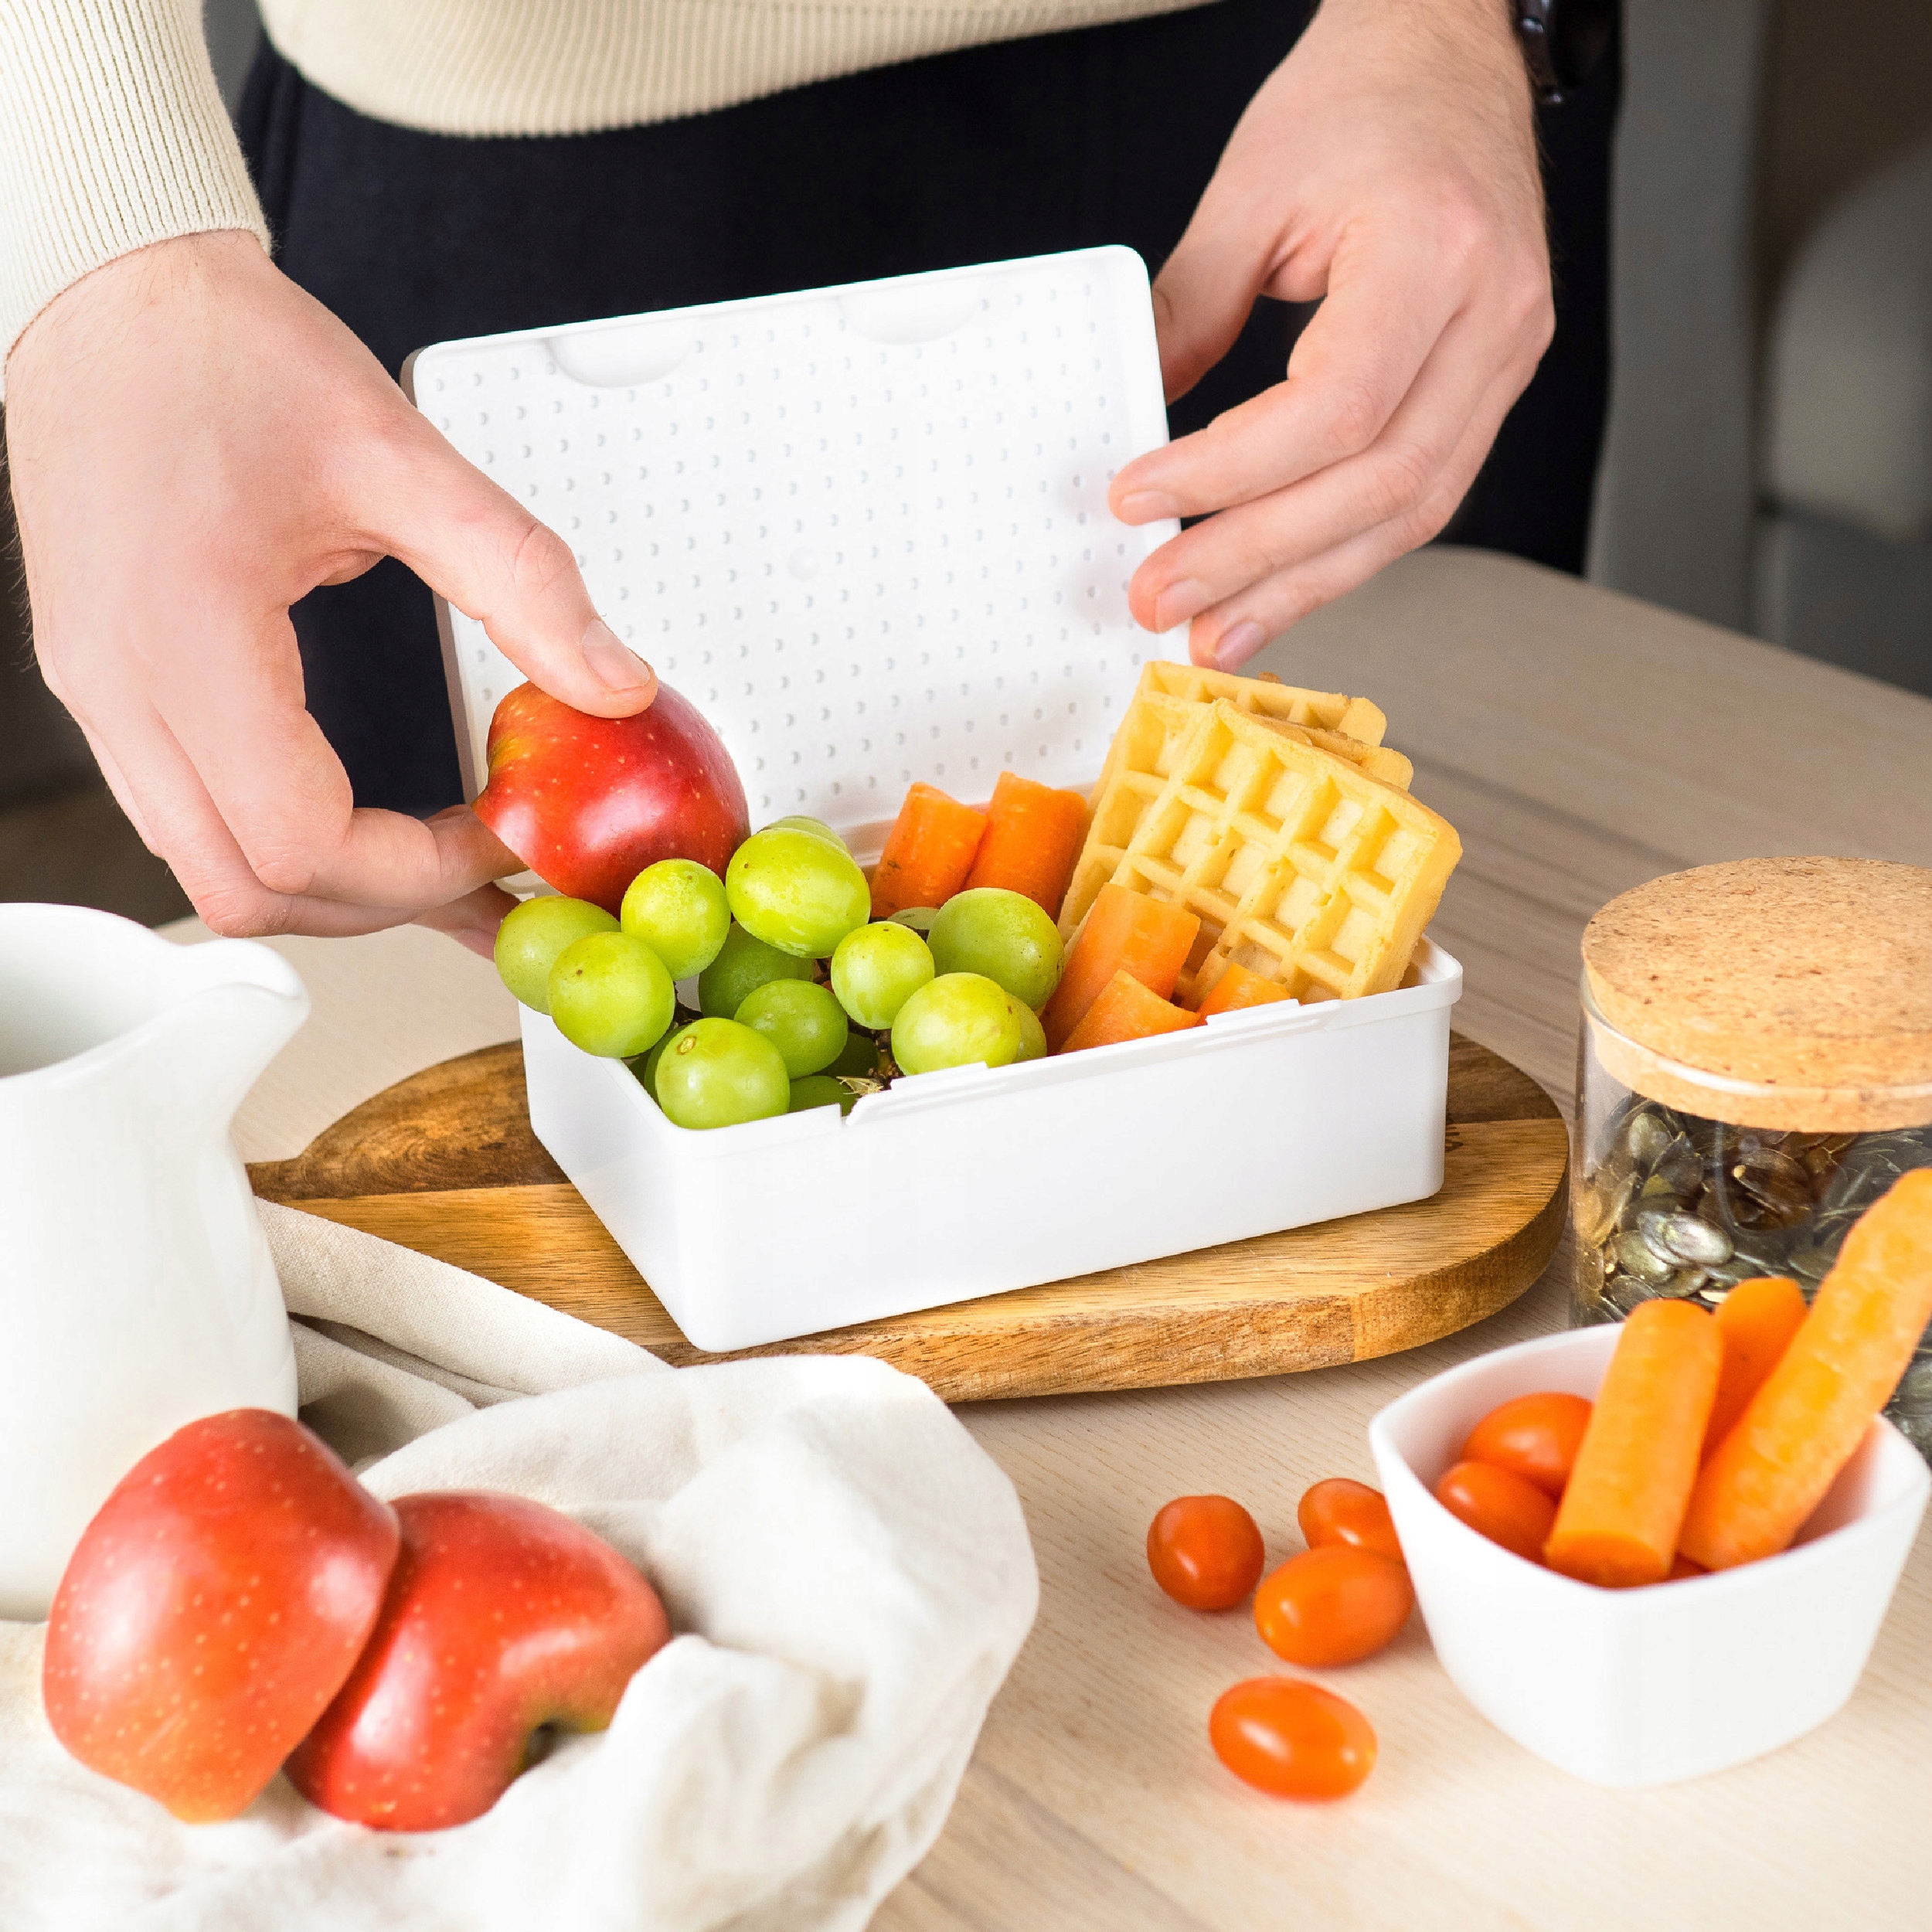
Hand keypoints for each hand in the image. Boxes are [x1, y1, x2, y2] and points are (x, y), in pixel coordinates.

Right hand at [4, 232, 656, 951]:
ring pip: (216, 872)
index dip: (422, 868)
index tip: (504, 832)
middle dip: (388, 902)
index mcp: (184, 634)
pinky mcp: (110, 689)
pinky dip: (291, 845)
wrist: (107, 294)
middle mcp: (122, 686)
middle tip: (491, 874)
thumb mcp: (398, 452)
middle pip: (252, 889)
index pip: (300, 840)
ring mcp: (102, 697)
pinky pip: (197, 819)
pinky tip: (373, 829)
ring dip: (339, 888)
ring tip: (450, 872)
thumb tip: (614, 683)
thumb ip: (521, 578)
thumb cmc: (219, 352)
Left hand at [1109, 0, 1552, 668]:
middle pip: (1378, 483)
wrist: (1448, 55)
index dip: (1230, 472)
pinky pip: (1420, 494)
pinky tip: (1277, 589)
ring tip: (1215, 632)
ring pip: (1411, 511)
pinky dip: (1340, 550)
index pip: (1337, 407)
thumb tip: (1134, 418)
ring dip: (1302, 584)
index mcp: (1436, 248)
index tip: (1139, 498)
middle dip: (1259, 559)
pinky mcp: (1491, 385)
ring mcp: (1508, 356)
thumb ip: (1187, 311)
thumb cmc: (1361, 99)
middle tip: (1164, 601)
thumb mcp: (1250, 190)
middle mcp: (1493, 315)